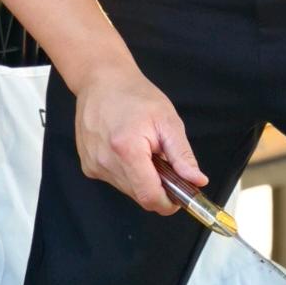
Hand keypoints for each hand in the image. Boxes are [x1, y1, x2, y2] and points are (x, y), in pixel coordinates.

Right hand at [73, 63, 207, 214]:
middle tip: (164, 161)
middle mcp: (105, 162)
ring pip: (128, 189)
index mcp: (127, 149)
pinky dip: (128, 172)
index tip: (180, 196)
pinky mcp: (88, 166)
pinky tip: (129, 149)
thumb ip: (182, 155)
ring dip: (142, 178)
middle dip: (157, 186)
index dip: (168, 203)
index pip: (149, 196)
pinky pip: (115, 180)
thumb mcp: (167, 120)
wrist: (102, 81)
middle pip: (139, 194)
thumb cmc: (136, 95)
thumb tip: (197, 181)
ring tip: (145, 150)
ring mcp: (94, 166)